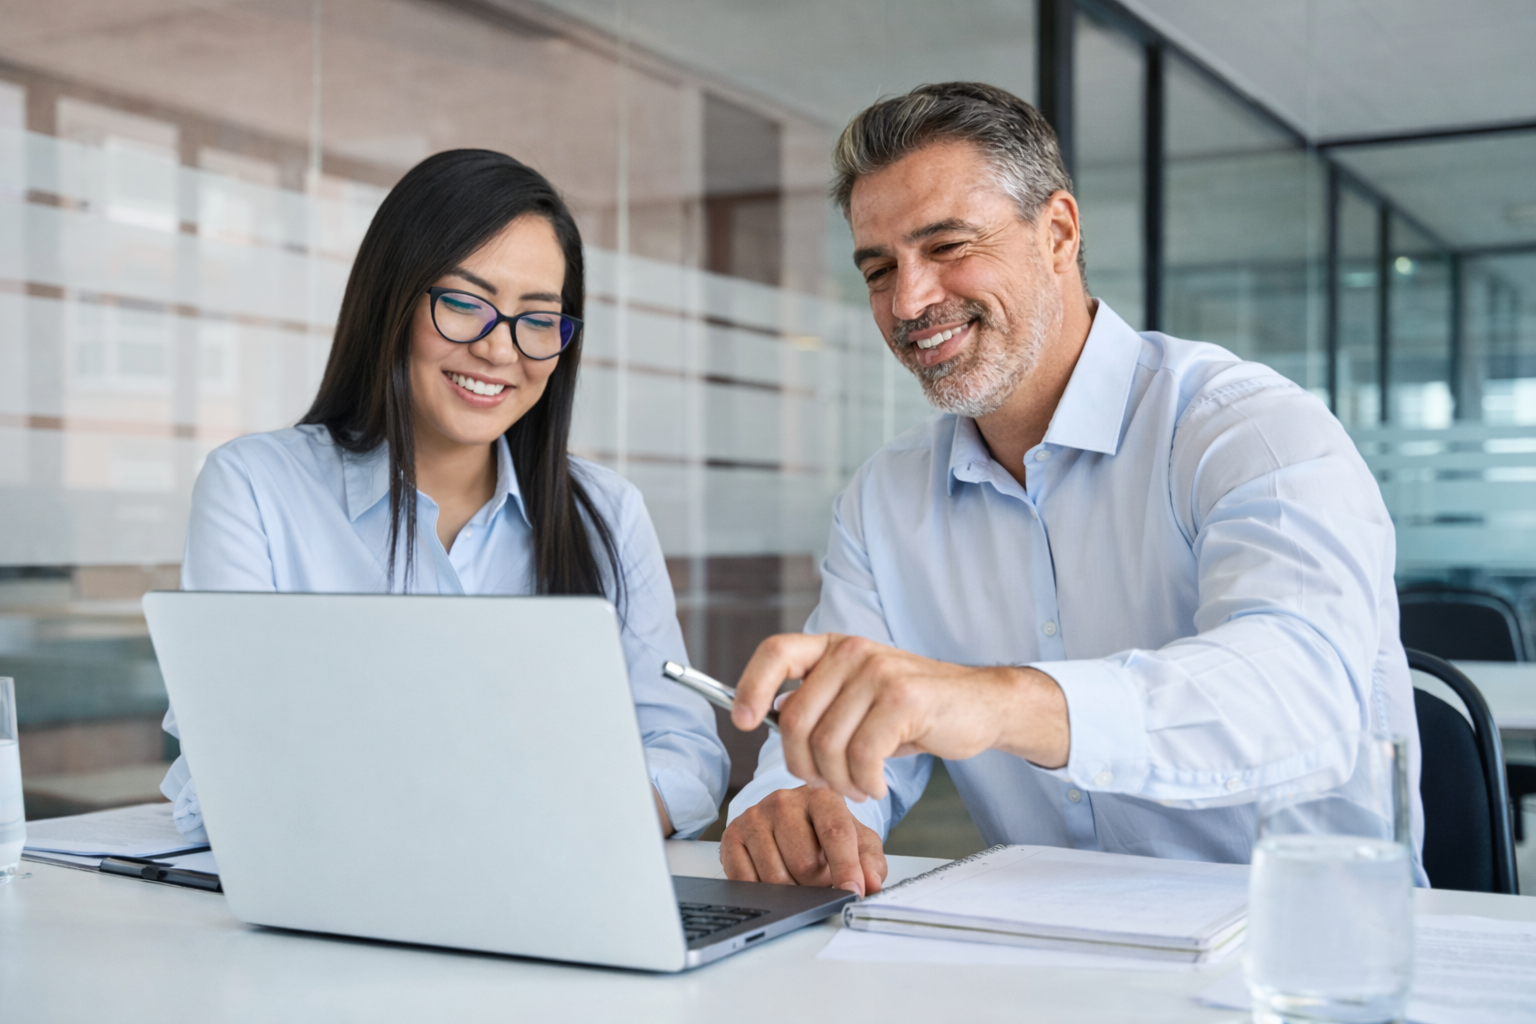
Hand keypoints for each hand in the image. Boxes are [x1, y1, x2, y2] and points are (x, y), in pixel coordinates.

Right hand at [721, 785, 886, 895]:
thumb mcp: (858, 842)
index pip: (836, 833)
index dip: (846, 868)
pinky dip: (763, 892)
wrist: (791, 821)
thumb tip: (871, 885)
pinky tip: (772, 878)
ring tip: (798, 875)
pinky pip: (746, 880)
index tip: (853, 892)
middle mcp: (784, 800)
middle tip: (819, 876)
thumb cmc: (826, 834)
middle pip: (803, 862)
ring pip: (775, 877)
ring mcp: (754, 816)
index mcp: (821, 796)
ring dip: (791, 890)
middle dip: (816, 882)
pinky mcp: (731, 835)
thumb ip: (871, 862)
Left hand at [732, 633, 1068, 801]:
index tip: (743, 721)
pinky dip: (864, 782)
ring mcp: (878, 673)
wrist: (979, 705)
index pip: (776, 652)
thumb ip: (818, 702)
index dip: (750, 687)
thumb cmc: (913, 710)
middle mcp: (853, 651)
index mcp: (835, 647)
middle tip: (827, 782)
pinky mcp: (903, 701)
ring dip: (839, 780)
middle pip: (796, 720)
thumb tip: (769, 720)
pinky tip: (876, 784)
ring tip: (858, 784)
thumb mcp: (858, 695)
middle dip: (804, 765)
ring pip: (827, 745)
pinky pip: (861, 756)